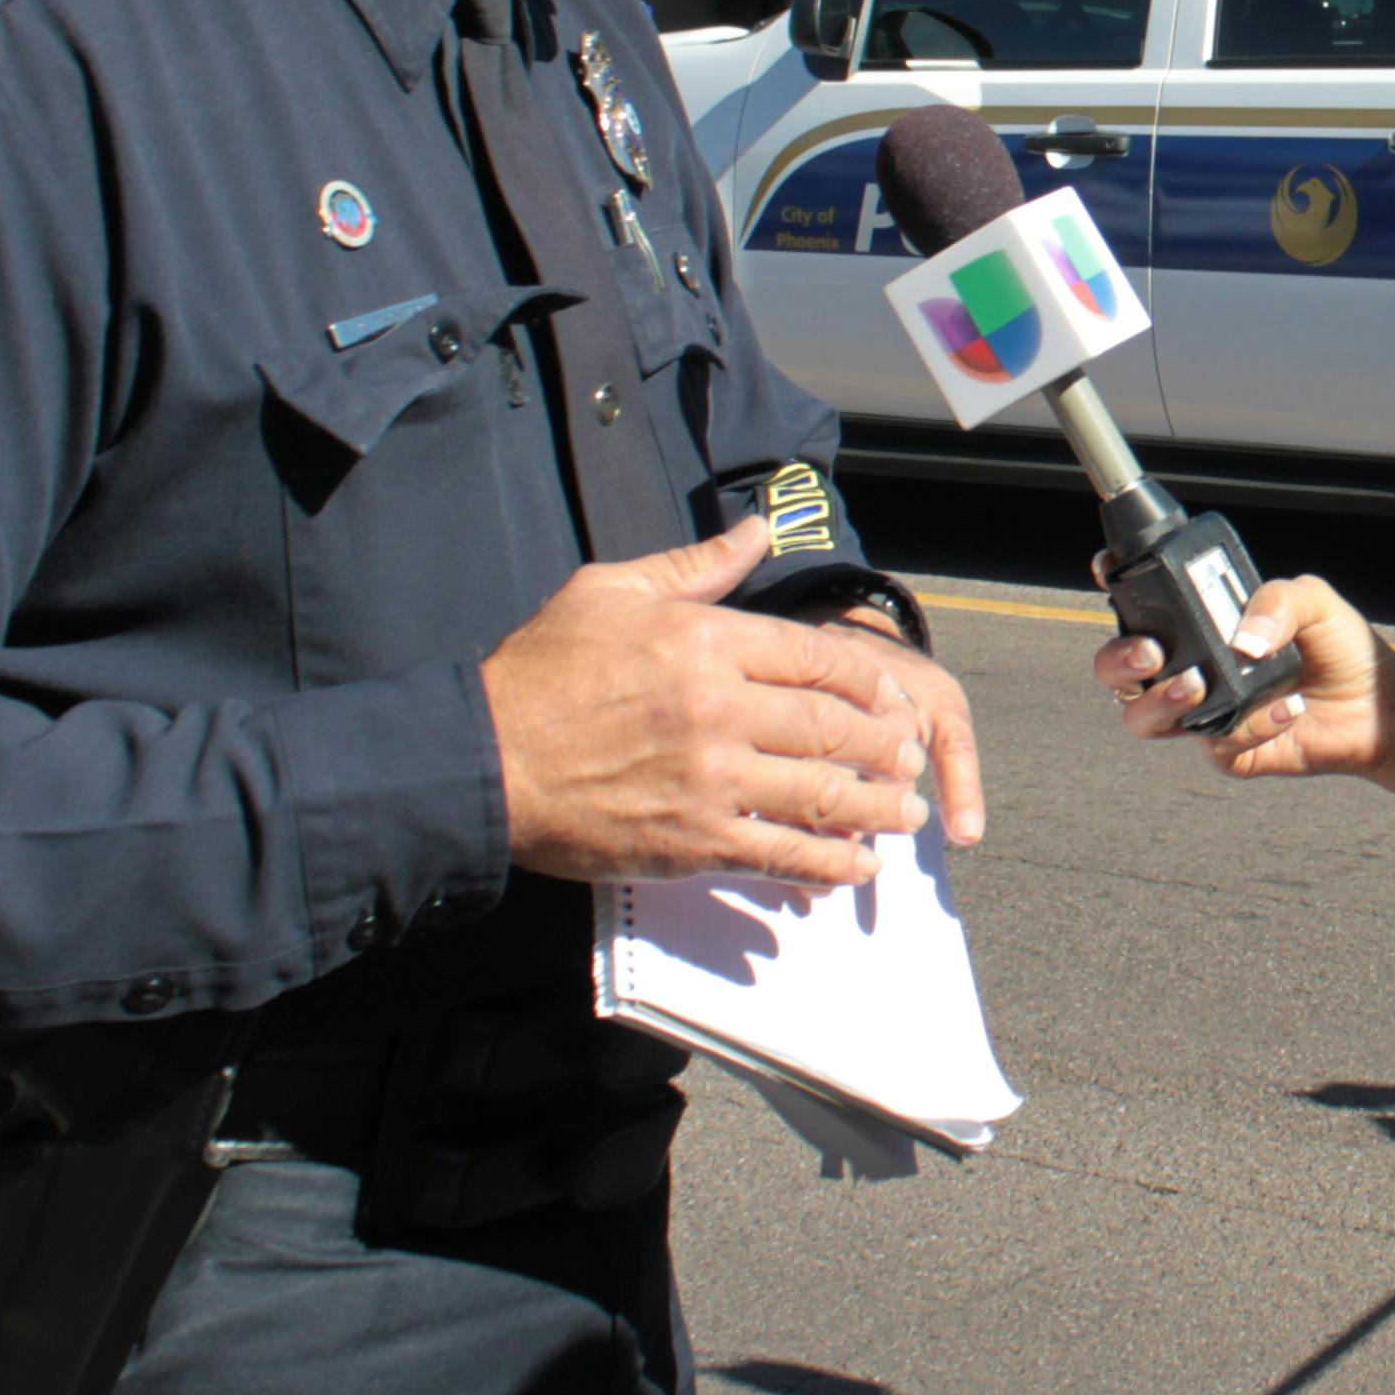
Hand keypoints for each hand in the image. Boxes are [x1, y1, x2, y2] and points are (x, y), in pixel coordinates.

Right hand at [484, 518, 979, 886]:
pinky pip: (784, 854)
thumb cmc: (541, 671)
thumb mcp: (611, 591)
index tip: (891, 696)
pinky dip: (831, 864)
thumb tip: (758, 528)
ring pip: (823, 793)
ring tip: (905, 811)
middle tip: (911, 755)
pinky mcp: (695, 841)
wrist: (482, 760)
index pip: (816, 658)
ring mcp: (712, 780)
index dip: (867, 681)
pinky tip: (858, 866)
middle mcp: (719, 710)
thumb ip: (695, 567)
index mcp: (705, 642)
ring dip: (877, 806)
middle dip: (885, 744)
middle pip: (833, 726)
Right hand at [1096, 571, 1389, 780]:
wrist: (1377, 704)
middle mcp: (1190, 667)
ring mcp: (1204, 712)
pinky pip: (1216, 746)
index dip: (1114, 584)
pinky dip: (1248, 728)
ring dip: (1160, 702)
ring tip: (1198, 686)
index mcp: (1199, 623)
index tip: (1107, 570)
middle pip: (1118, 669)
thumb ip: (1277, 601)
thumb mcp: (1313, 600)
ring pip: (1144, 718)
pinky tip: (1286, 708)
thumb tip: (1242, 639)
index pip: (1141, 603)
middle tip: (1151, 652)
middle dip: (1118, 659)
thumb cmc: (1339, 647)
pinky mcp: (1230, 751)